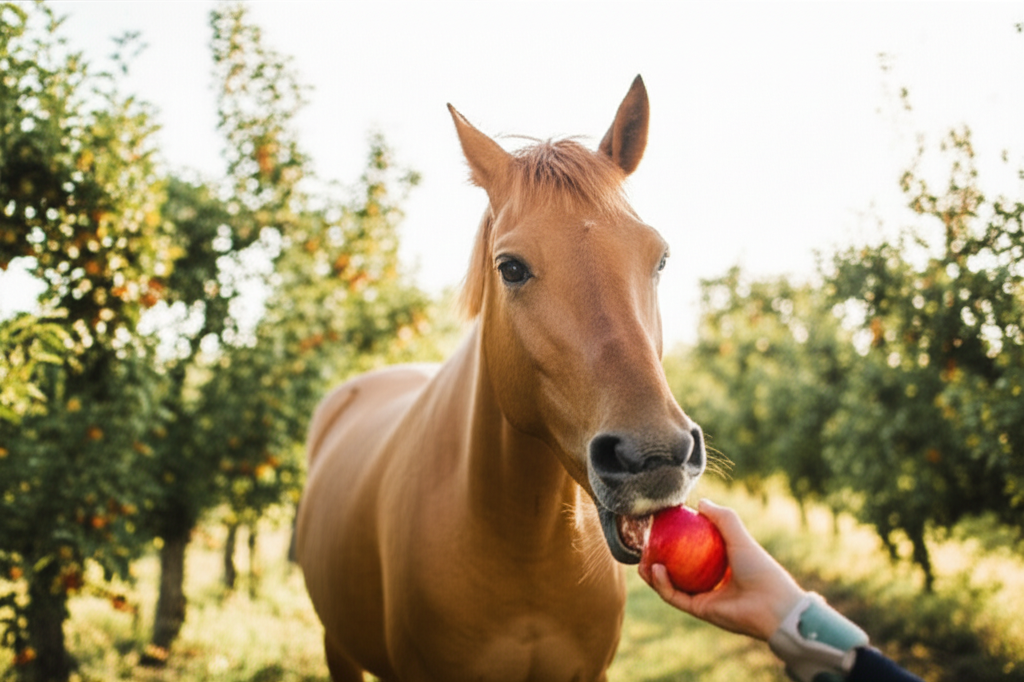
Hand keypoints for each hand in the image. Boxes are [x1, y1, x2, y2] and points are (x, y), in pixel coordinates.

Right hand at [638, 499, 805, 640]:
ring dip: (653, 574)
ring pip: (670, 584)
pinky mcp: (699, 610)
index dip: (674, 541)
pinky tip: (655, 569)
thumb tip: (700, 502)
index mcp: (720, 564)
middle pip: (676, 568)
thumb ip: (722, 517)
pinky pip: (675, 596)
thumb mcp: (739, 536)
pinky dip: (662, 584)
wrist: (771, 604)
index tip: (659, 529)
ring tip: (642, 560)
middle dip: (657, 559)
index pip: (691, 551)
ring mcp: (704, 597)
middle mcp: (710, 580)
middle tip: (644, 547)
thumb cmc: (760, 568)